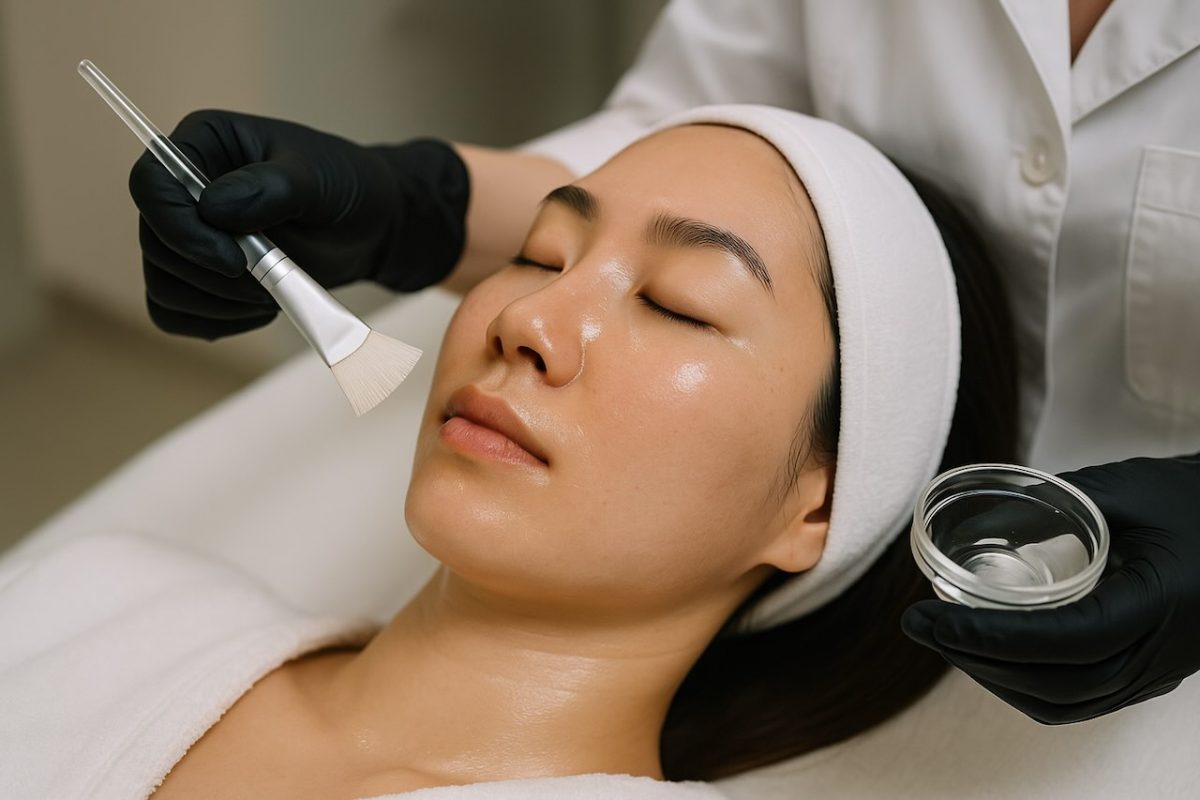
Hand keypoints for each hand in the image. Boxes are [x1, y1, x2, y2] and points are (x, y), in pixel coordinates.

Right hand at [128, 109, 468, 339]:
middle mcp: (184, 189)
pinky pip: (174, 314)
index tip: (234, 261)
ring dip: (218, 304)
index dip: (179, 229)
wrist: (369, 227)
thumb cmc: (346, 188)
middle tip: (268, 284)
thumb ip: (270, 187)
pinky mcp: (196, 277)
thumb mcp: (318, 179)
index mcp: (203, 144)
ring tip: (272, 295)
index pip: (150, 185)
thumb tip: (214, 208)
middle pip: (155, 244)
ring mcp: (186, 235)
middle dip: (212, 277)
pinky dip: (215, 322)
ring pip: (162, 285)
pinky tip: (261, 310)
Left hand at [901, 453, 1199, 722]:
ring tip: (944, 639)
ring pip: (1065, 703)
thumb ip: (1053, 503)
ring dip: (995, 677)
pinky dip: (1023, 684)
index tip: (934, 619)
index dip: (995, 638)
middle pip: (1059, 686)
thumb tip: (974, 520)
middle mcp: (1161, 653)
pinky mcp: (1146, 675)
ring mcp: (1156, 672)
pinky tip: (986, 654)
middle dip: (978, 660)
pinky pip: (1079, 699)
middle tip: (918, 625)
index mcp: (1163, 605)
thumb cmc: (1193, 500)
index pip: (1069, 641)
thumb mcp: (1125, 489)